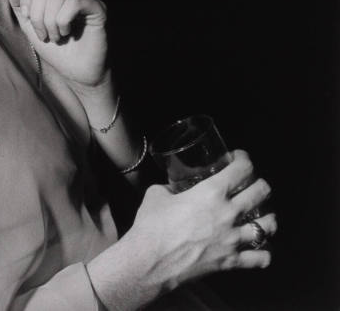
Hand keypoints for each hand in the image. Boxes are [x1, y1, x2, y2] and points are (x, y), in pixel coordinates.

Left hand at [8, 0, 107, 88]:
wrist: (75, 72)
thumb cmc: (54, 49)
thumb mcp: (29, 25)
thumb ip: (19, 4)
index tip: (27, 18)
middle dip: (37, 15)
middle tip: (43, 34)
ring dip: (50, 21)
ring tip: (55, 36)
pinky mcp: (98, 8)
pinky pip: (74, 2)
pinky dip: (63, 20)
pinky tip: (66, 33)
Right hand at [123, 150, 275, 291]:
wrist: (150, 261)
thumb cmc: (152, 225)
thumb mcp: (157, 194)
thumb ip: (170, 188)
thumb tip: (172, 189)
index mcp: (211, 193)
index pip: (242, 169)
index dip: (244, 159)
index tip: (239, 158)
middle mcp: (228, 213)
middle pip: (261, 192)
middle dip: (260, 183)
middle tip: (252, 182)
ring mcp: (233, 239)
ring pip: (269, 225)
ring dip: (268, 216)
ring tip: (263, 214)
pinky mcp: (231, 262)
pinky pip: (261, 258)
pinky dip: (264, 252)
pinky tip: (259, 247)